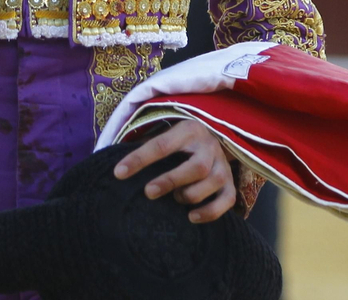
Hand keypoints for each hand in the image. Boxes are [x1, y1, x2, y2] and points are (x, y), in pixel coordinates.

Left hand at [113, 118, 236, 222]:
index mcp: (188, 130)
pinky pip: (227, 201)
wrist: (212, 135)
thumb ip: (146, 148)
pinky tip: (191, 217)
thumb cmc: (178, 141)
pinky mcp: (230, 183)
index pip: (162, 145)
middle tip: (148, 192)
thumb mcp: (164, 135)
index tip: (118, 174)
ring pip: (212, 183)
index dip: (139, 160)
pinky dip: (210, 212)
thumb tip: (117, 170)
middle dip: (170, 181)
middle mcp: (209, 146)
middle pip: (195, 167)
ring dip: (190, 195)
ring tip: (175, 198)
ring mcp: (223, 165)